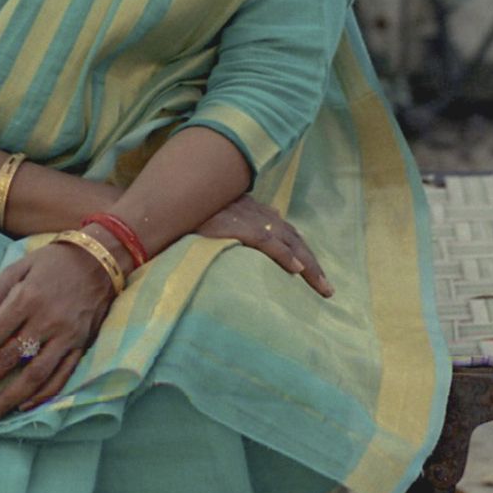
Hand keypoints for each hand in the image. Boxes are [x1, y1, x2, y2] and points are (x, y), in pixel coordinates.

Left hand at [0, 240, 116, 422]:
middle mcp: (46, 321)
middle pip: (7, 360)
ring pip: (35, 376)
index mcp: (26, 299)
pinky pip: (62, 377)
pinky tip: (23, 407)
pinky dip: (43, 396)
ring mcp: (66, 337)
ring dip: (9, 399)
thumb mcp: (17, 268)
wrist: (99, 260)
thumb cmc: (51, 263)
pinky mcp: (82, 346)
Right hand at [195, 195, 331, 297]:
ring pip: (287, 242)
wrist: (166, 203)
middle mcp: (254, 212)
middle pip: (292, 239)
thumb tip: (269, 217)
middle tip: (327, 288)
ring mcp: (247, 218)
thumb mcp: (216, 215)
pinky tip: (297, 270)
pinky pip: (267, 242)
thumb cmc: (185, 213)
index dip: (299, 250)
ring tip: (323, 287)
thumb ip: (240, 220)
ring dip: (308, 265)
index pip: (283, 232)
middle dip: (312, 263)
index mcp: (250, 210)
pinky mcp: (237, 226)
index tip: (310, 269)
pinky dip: (284, 255)